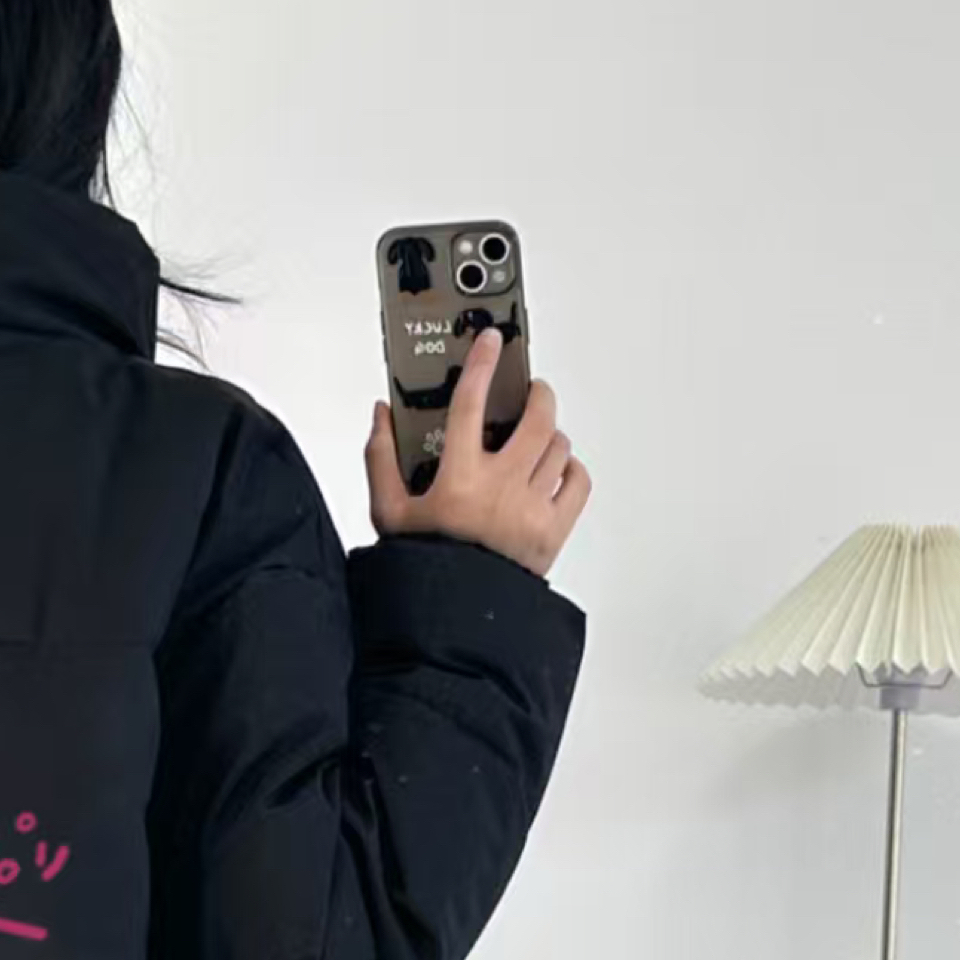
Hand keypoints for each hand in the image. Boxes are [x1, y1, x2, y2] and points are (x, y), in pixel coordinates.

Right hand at [364, 323, 590, 576]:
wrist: (453, 618)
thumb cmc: (423, 567)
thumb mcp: (388, 513)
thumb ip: (380, 458)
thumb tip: (383, 415)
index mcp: (458, 480)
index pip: (471, 405)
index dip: (481, 365)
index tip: (490, 341)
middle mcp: (501, 489)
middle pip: (536, 418)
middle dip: (537, 394)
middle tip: (530, 390)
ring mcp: (533, 508)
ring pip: (559, 447)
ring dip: (550, 433)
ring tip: (537, 435)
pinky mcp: (554, 530)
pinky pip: (578, 482)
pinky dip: (571, 468)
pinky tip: (555, 470)